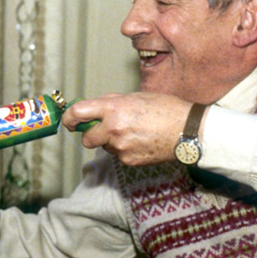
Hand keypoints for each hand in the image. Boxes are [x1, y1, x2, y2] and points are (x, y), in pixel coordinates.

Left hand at [61, 92, 193, 165]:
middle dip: (92, 134)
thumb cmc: (165, 109)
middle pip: (87, 138)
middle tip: (104, 129)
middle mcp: (113, 129)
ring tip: (134, 132)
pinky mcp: (129, 160)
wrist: (188, 130)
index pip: (78, 113)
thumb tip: (96, 108)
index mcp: (114, 109)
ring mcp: (121, 147)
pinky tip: (141, 142)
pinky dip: (125, 150)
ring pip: (105, 147)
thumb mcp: (136, 96)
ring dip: (111, 141)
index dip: (69, 118)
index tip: (69, 121)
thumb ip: (113, 102)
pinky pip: (119, 155)